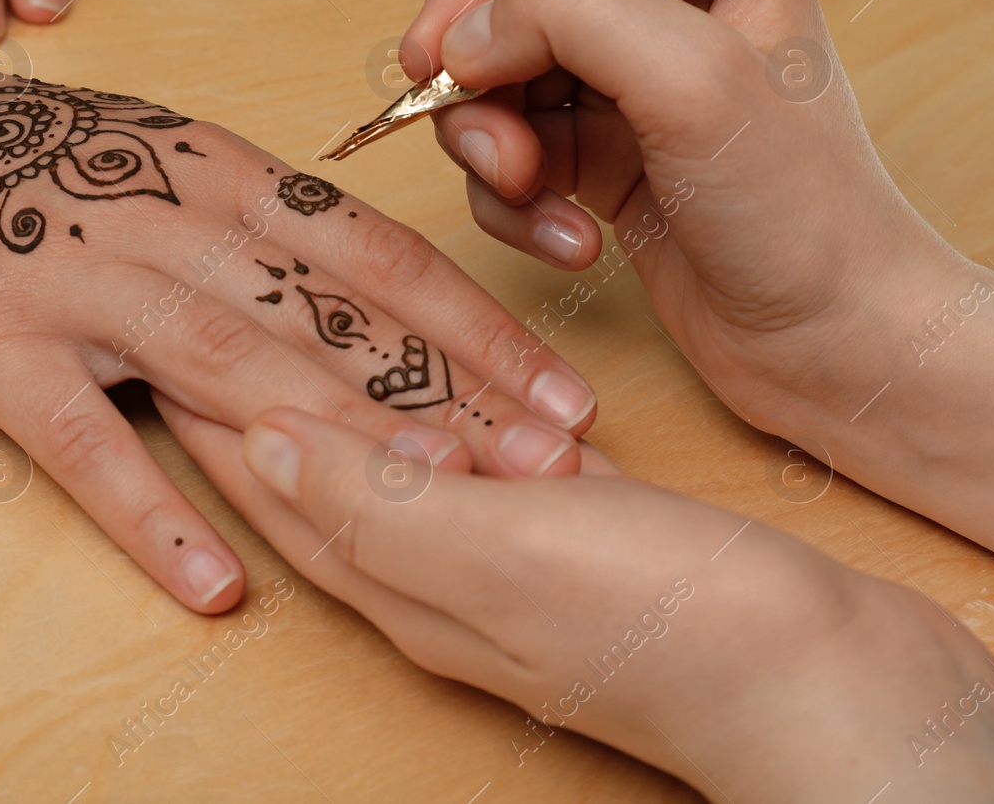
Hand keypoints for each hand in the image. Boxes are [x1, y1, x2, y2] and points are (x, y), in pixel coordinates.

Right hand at [0, 0, 606, 615]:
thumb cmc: (28, 155)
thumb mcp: (157, 156)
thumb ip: (258, 223)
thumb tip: (378, 298)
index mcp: (218, 172)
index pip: (375, 255)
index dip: (478, 328)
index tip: (567, 395)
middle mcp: (165, 221)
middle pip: (326, 316)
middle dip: (448, 394)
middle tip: (552, 467)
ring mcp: (77, 282)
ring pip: (226, 366)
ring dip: (336, 439)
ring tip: (431, 509)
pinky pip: (81, 438)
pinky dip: (149, 510)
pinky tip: (215, 584)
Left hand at [156, 404, 993, 800]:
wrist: (818, 679)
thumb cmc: (659, 623)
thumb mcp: (494, 553)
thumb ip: (373, 503)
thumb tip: (262, 443)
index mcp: (399, 579)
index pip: (277, 486)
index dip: (221, 412)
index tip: (175, 339)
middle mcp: (436, 578)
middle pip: (327, 476)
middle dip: (276, 395)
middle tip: (233, 313)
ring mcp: (505, 563)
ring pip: (403, 468)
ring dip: (360, 402)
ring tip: (316, 332)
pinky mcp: (569, 544)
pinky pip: (483, 472)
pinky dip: (456, 421)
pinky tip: (453, 392)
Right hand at [399, 0, 993, 547]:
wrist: (833, 343)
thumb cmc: (802, 212)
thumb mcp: (692, 82)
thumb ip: (572, 14)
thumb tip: (463, 35)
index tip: (435, 57)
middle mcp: (660, 9)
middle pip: (504, 7)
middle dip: (481, 88)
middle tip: (497, 157)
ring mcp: (625, 88)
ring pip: (494, 90)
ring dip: (492, 154)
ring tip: (534, 201)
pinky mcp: (600, 161)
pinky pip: (509, 161)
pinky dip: (516, 207)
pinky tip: (570, 243)